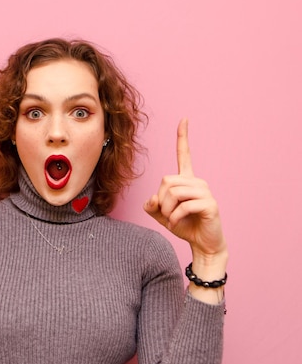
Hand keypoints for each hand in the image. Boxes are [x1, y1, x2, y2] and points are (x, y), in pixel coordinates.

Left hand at [144, 119, 225, 259]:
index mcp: (187, 180)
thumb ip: (153, 205)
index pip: (184, 155)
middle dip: (160, 199)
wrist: (203, 245)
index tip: (184, 119)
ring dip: (167, 210)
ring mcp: (205, 192)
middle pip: (167, 180)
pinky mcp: (210, 204)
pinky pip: (184, 205)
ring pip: (174, 192)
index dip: (183, 137)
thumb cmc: (184, 226)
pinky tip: (176, 224)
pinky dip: (174, 218)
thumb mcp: (162, 215)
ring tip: (172, 219)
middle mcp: (197, 182)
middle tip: (165, 214)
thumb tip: (153, 199)